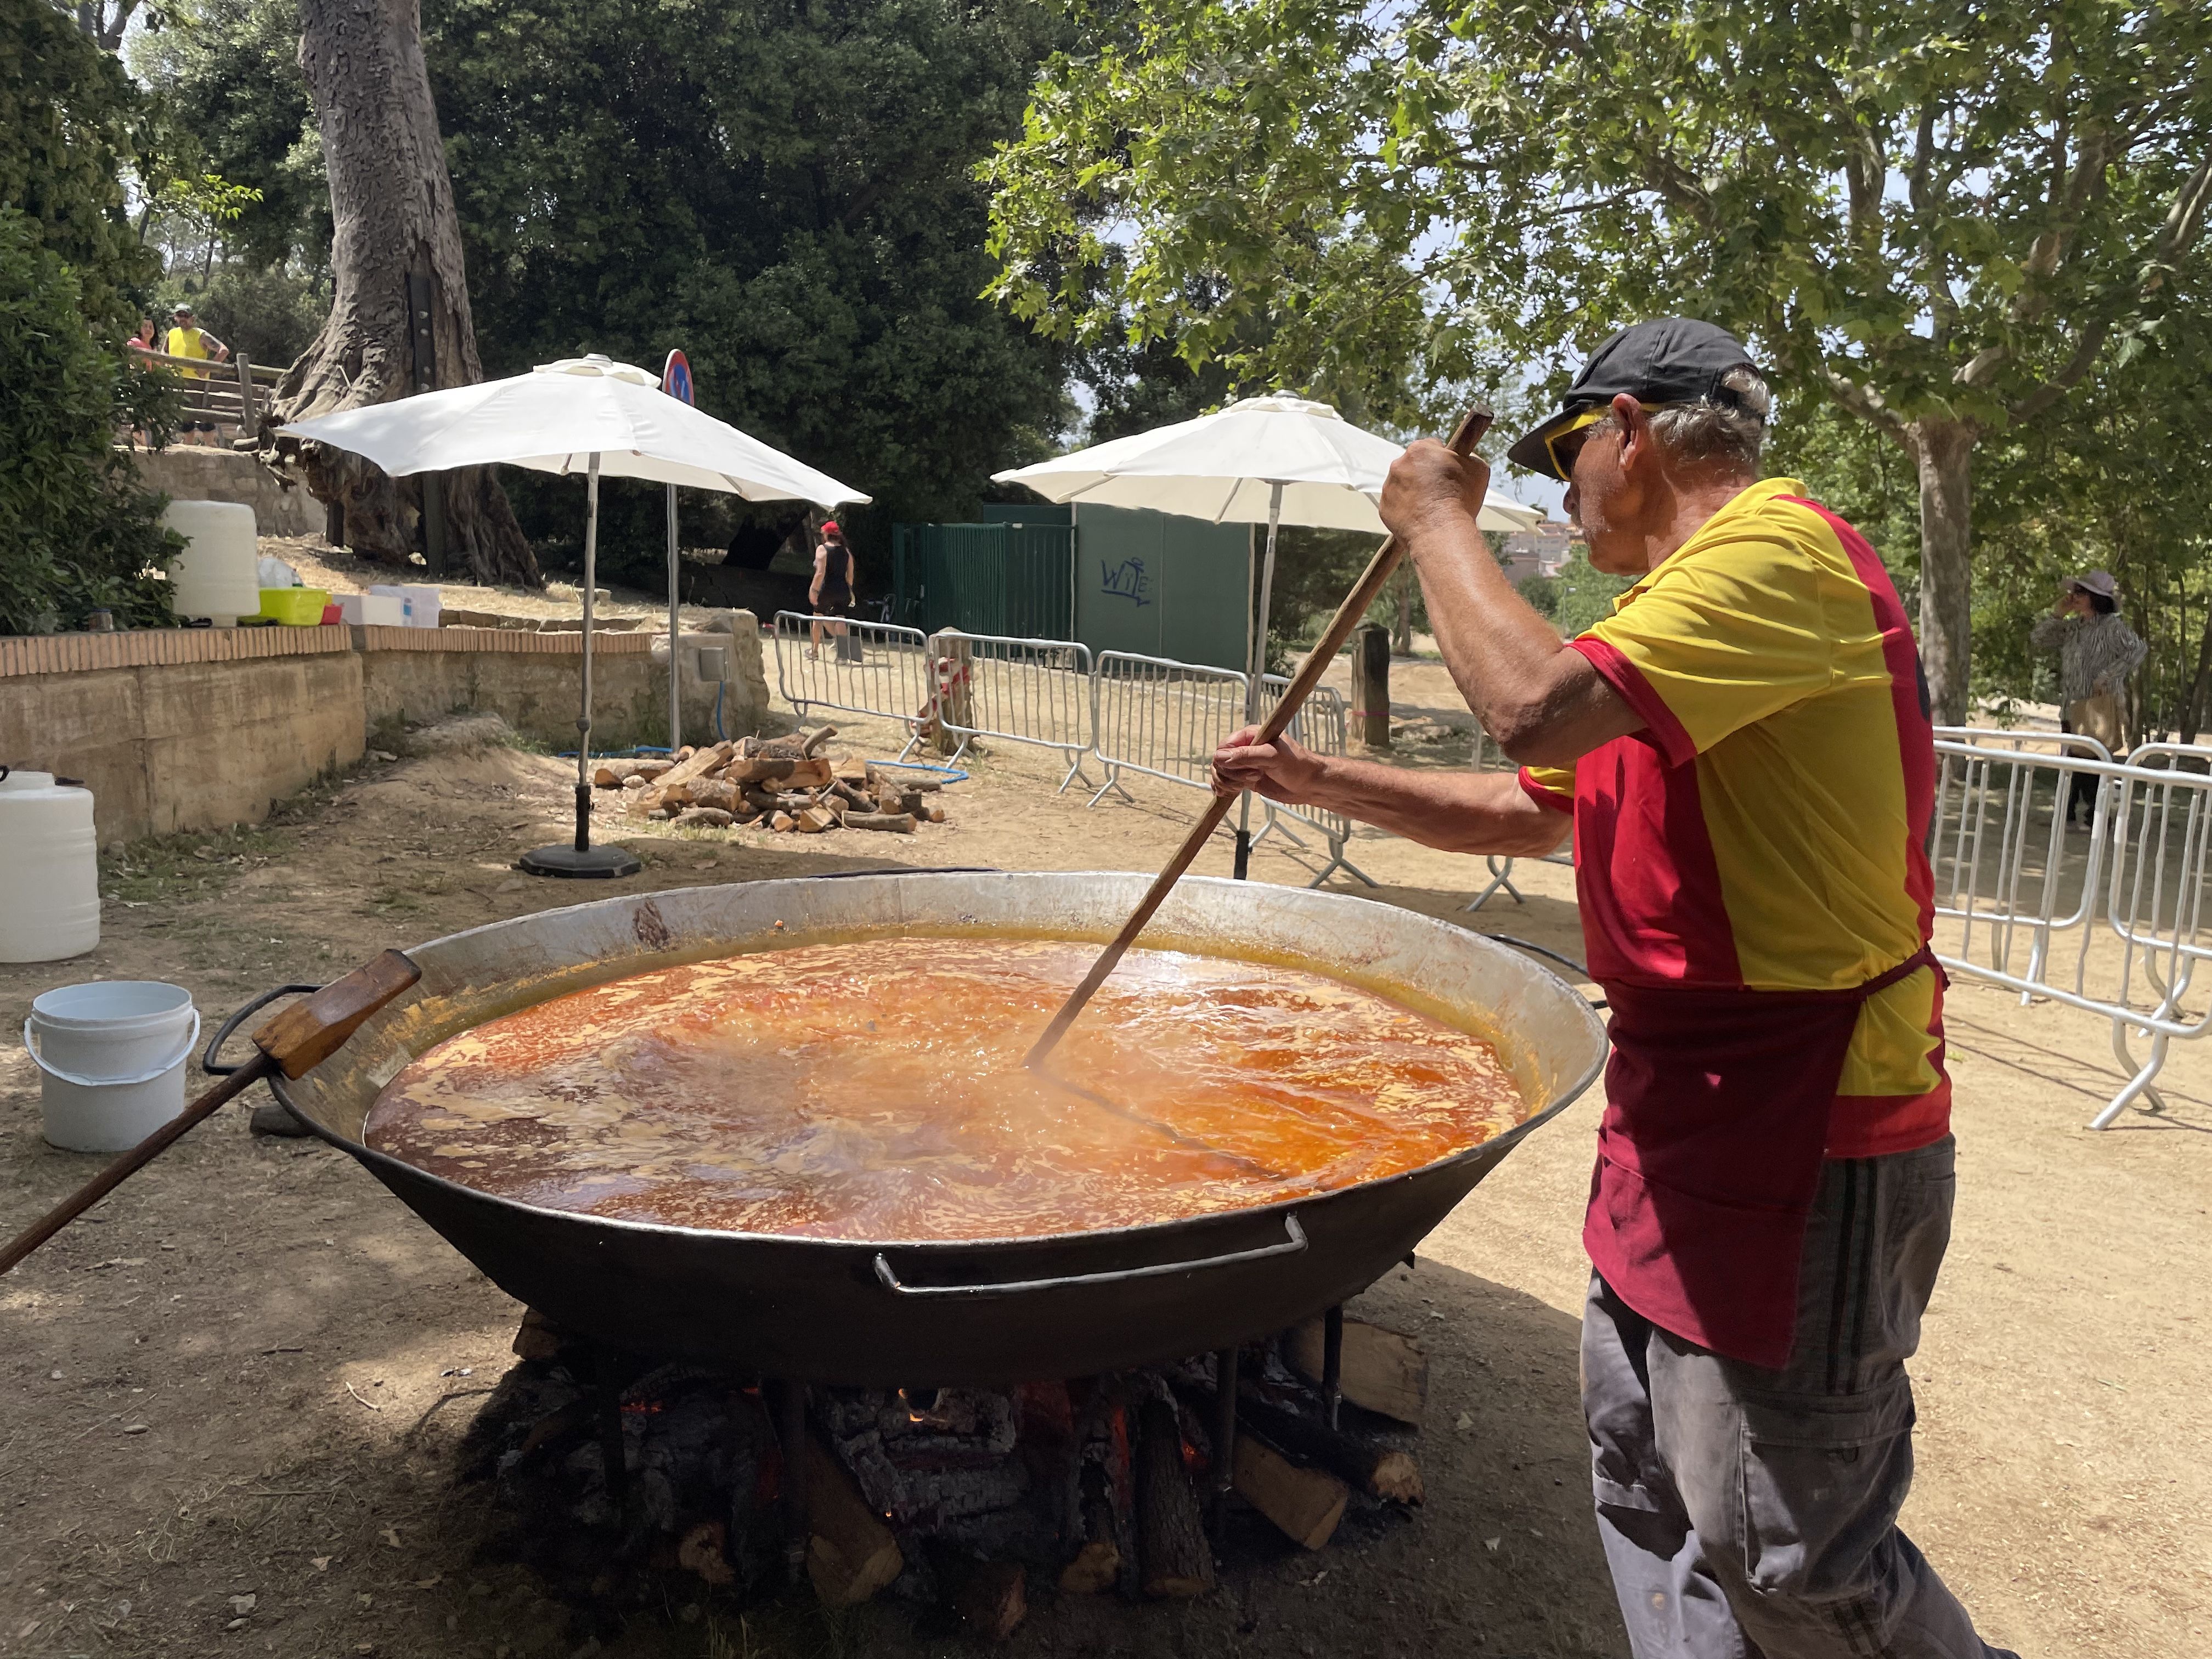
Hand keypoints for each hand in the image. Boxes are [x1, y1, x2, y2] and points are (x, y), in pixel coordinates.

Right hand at [1211, 726, 1325, 803]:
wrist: (1310, 784)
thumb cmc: (1297, 766)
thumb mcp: (1273, 757)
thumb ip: (1246, 756)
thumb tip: (1219, 758)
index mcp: (1250, 736)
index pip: (1224, 746)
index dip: (1229, 760)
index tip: (1247, 768)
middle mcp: (1244, 749)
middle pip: (1219, 761)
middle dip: (1231, 773)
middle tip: (1254, 777)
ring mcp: (1244, 765)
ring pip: (1220, 773)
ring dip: (1228, 782)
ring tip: (1249, 784)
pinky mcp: (1244, 779)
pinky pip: (1224, 782)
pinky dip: (1222, 788)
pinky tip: (1229, 793)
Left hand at [1380, 438, 1492, 545]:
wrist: (1441, 532)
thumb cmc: (1462, 499)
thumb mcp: (1477, 469)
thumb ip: (1468, 457)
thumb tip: (1464, 458)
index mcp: (1420, 449)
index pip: (1431, 446)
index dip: (1443, 458)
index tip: (1449, 471)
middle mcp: (1399, 464)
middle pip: (1414, 465)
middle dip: (1426, 474)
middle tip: (1440, 490)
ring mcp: (1389, 486)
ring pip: (1403, 484)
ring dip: (1414, 491)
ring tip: (1431, 507)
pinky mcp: (1384, 507)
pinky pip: (1396, 504)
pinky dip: (1406, 509)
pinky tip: (1420, 517)